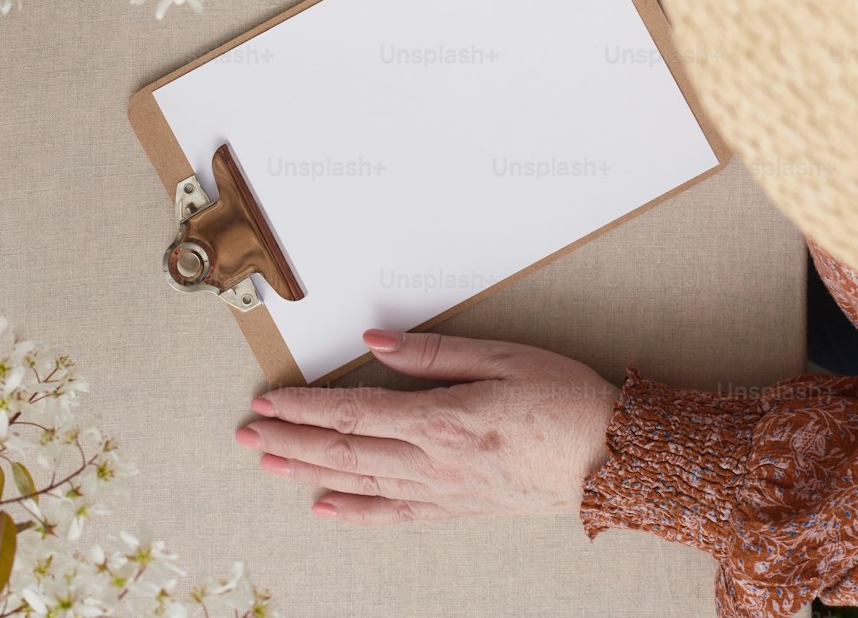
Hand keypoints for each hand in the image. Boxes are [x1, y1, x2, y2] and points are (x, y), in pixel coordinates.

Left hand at [235, 329, 618, 524]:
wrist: (612, 459)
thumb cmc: (565, 398)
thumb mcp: (503, 355)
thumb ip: (433, 352)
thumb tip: (374, 343)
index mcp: (443, 420)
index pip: (354, 413)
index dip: (305, 408)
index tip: (268, 400)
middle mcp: (435, 463)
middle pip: (345, 451)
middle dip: (290, 441)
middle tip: (246, 434)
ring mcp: (445, 493)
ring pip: (361, 483)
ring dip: (308, 473)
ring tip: (267, 464)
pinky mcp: (459, 509)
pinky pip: (396, 515)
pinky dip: (357, 513)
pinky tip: (327, 508)